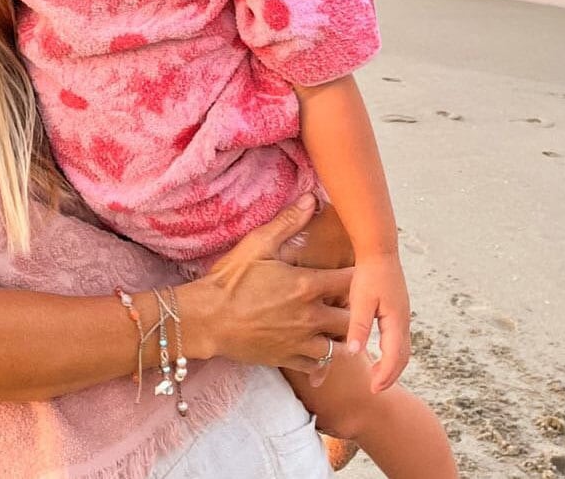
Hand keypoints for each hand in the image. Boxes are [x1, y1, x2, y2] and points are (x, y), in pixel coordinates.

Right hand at [179, 194, 352, 378]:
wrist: (207, 319)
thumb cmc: (231, 280)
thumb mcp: (258, 244)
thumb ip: (288, 222)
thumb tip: (311, 198)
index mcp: (306, 285)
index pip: (349, 281)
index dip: (357, 276)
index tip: (357, 272)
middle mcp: (309, 316)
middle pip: (351, 319)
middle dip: (355, 310)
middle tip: (350, 301)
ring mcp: (299, 341)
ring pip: (339, 346)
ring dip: (341, 336)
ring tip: (336, 325)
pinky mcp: (287, 359)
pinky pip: (317, 365)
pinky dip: (321, 357)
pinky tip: (316, 346)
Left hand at [345, 250, 410, 390]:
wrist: (379, 248)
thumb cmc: (368, 273)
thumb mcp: (360, 299)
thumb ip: (359, 326)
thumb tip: (355, 352)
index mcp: (396, 321)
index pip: (394, 357)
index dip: (384, 375)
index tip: (373, 389)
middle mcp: (403, 320)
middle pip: (402, 356)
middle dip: (391, 374)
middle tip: (376, 388)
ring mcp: (403, 314)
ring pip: (403, 347)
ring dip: (393, 364)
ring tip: (378, 375)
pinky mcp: (398, 308)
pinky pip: (399, 337)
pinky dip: (393, 351)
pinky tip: (380, 350)